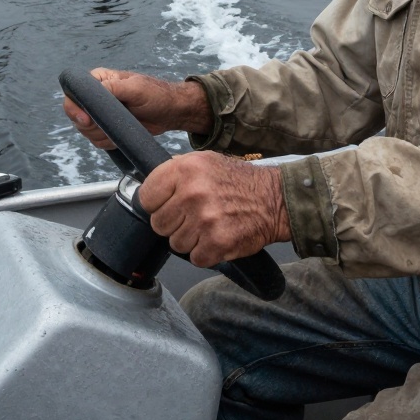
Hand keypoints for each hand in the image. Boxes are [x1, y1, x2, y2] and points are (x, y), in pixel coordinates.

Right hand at [62, 67, 211, 148]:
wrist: (171, 112)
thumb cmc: (157, 94)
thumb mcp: (136, 88)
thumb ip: (113, 88)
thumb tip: (93, 92)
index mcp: (98, 80)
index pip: (73, 93)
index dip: (74, 109)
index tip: (87, 120)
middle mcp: (95, 96)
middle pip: (77, 117)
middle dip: (93, 126)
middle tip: (112, 124)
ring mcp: (101, 114)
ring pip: (86, 132)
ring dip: (103, 135)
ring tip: (122, 126)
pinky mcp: (108, 129)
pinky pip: (97, 141)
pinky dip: (108, 142)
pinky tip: (123, 135)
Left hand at [139, 151, 290, 266]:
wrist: (273, 199)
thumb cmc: (237, 181)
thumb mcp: (205, 161)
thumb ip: (176, 173)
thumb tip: (147, 191)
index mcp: (185, 168)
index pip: (146, 197)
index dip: (157, 204)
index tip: (169, 205)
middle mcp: (192, 192)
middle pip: (158, 224)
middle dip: (174, 223)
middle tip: (194, 216)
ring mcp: (204, 219)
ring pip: (175, 243)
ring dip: (190, 239)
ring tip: (209, 225)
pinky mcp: (216, 243)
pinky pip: (194, 258)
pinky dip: (205, 253)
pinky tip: (217, 238)